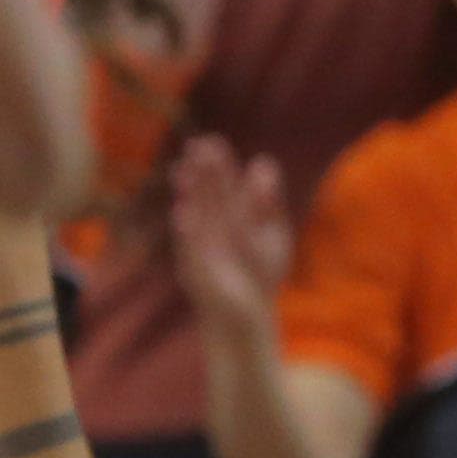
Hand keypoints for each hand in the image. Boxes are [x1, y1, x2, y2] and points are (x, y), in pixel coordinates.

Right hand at [168, 135, 293, 332]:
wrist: (245, 316)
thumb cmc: (258, 272)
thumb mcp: (272, 233)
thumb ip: (268, 201)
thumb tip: (263, 162)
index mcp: (230, 218)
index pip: (222, 186)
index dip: (216, 166)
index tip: (208, 142)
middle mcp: (212, 230)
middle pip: (209, 196)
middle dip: (203, 172)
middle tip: (196, 145)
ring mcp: (202, 249)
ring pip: (199, 217)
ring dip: (193, 194)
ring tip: (187, 170)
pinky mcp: (198, 271)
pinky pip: (193, 248)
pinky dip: (187, 230)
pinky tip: (182, 211)